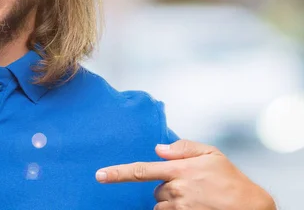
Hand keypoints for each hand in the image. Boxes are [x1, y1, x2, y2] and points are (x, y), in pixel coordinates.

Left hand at [95, 139, 275, 209]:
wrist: (251, 206)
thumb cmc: (231, 179)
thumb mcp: (211, 153)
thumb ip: (182, 147)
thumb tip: (158, 148)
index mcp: (179, 170)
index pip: (141, 170)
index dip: (117, 173)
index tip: (99, 175)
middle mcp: (177, 190)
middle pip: (155, 190)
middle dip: (166, 188)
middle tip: (191, 186)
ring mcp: (181, 208)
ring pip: (161, 205)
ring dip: (171, 202)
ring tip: (195, 198)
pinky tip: (194, 206)